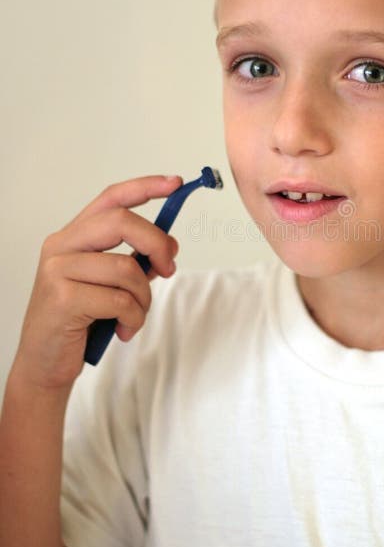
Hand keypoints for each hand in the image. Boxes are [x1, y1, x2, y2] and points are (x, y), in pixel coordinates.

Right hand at [13, 175, 181, 388]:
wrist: (45, 363)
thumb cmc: (80, 321)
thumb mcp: (110, 285)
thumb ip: (134, 261)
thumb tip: (170, 245)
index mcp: (73, 237)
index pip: (111, 198)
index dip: (145, 187)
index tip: (175, 183)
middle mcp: (61, 246)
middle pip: (122, 221)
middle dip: (156, 243)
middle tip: (169, 269)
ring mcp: (58, 271)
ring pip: (126, 268)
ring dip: (144, 297)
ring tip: (134, 315)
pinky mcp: (63, 299)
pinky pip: (120, 300)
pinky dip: (133, 318)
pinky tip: (123, 330)